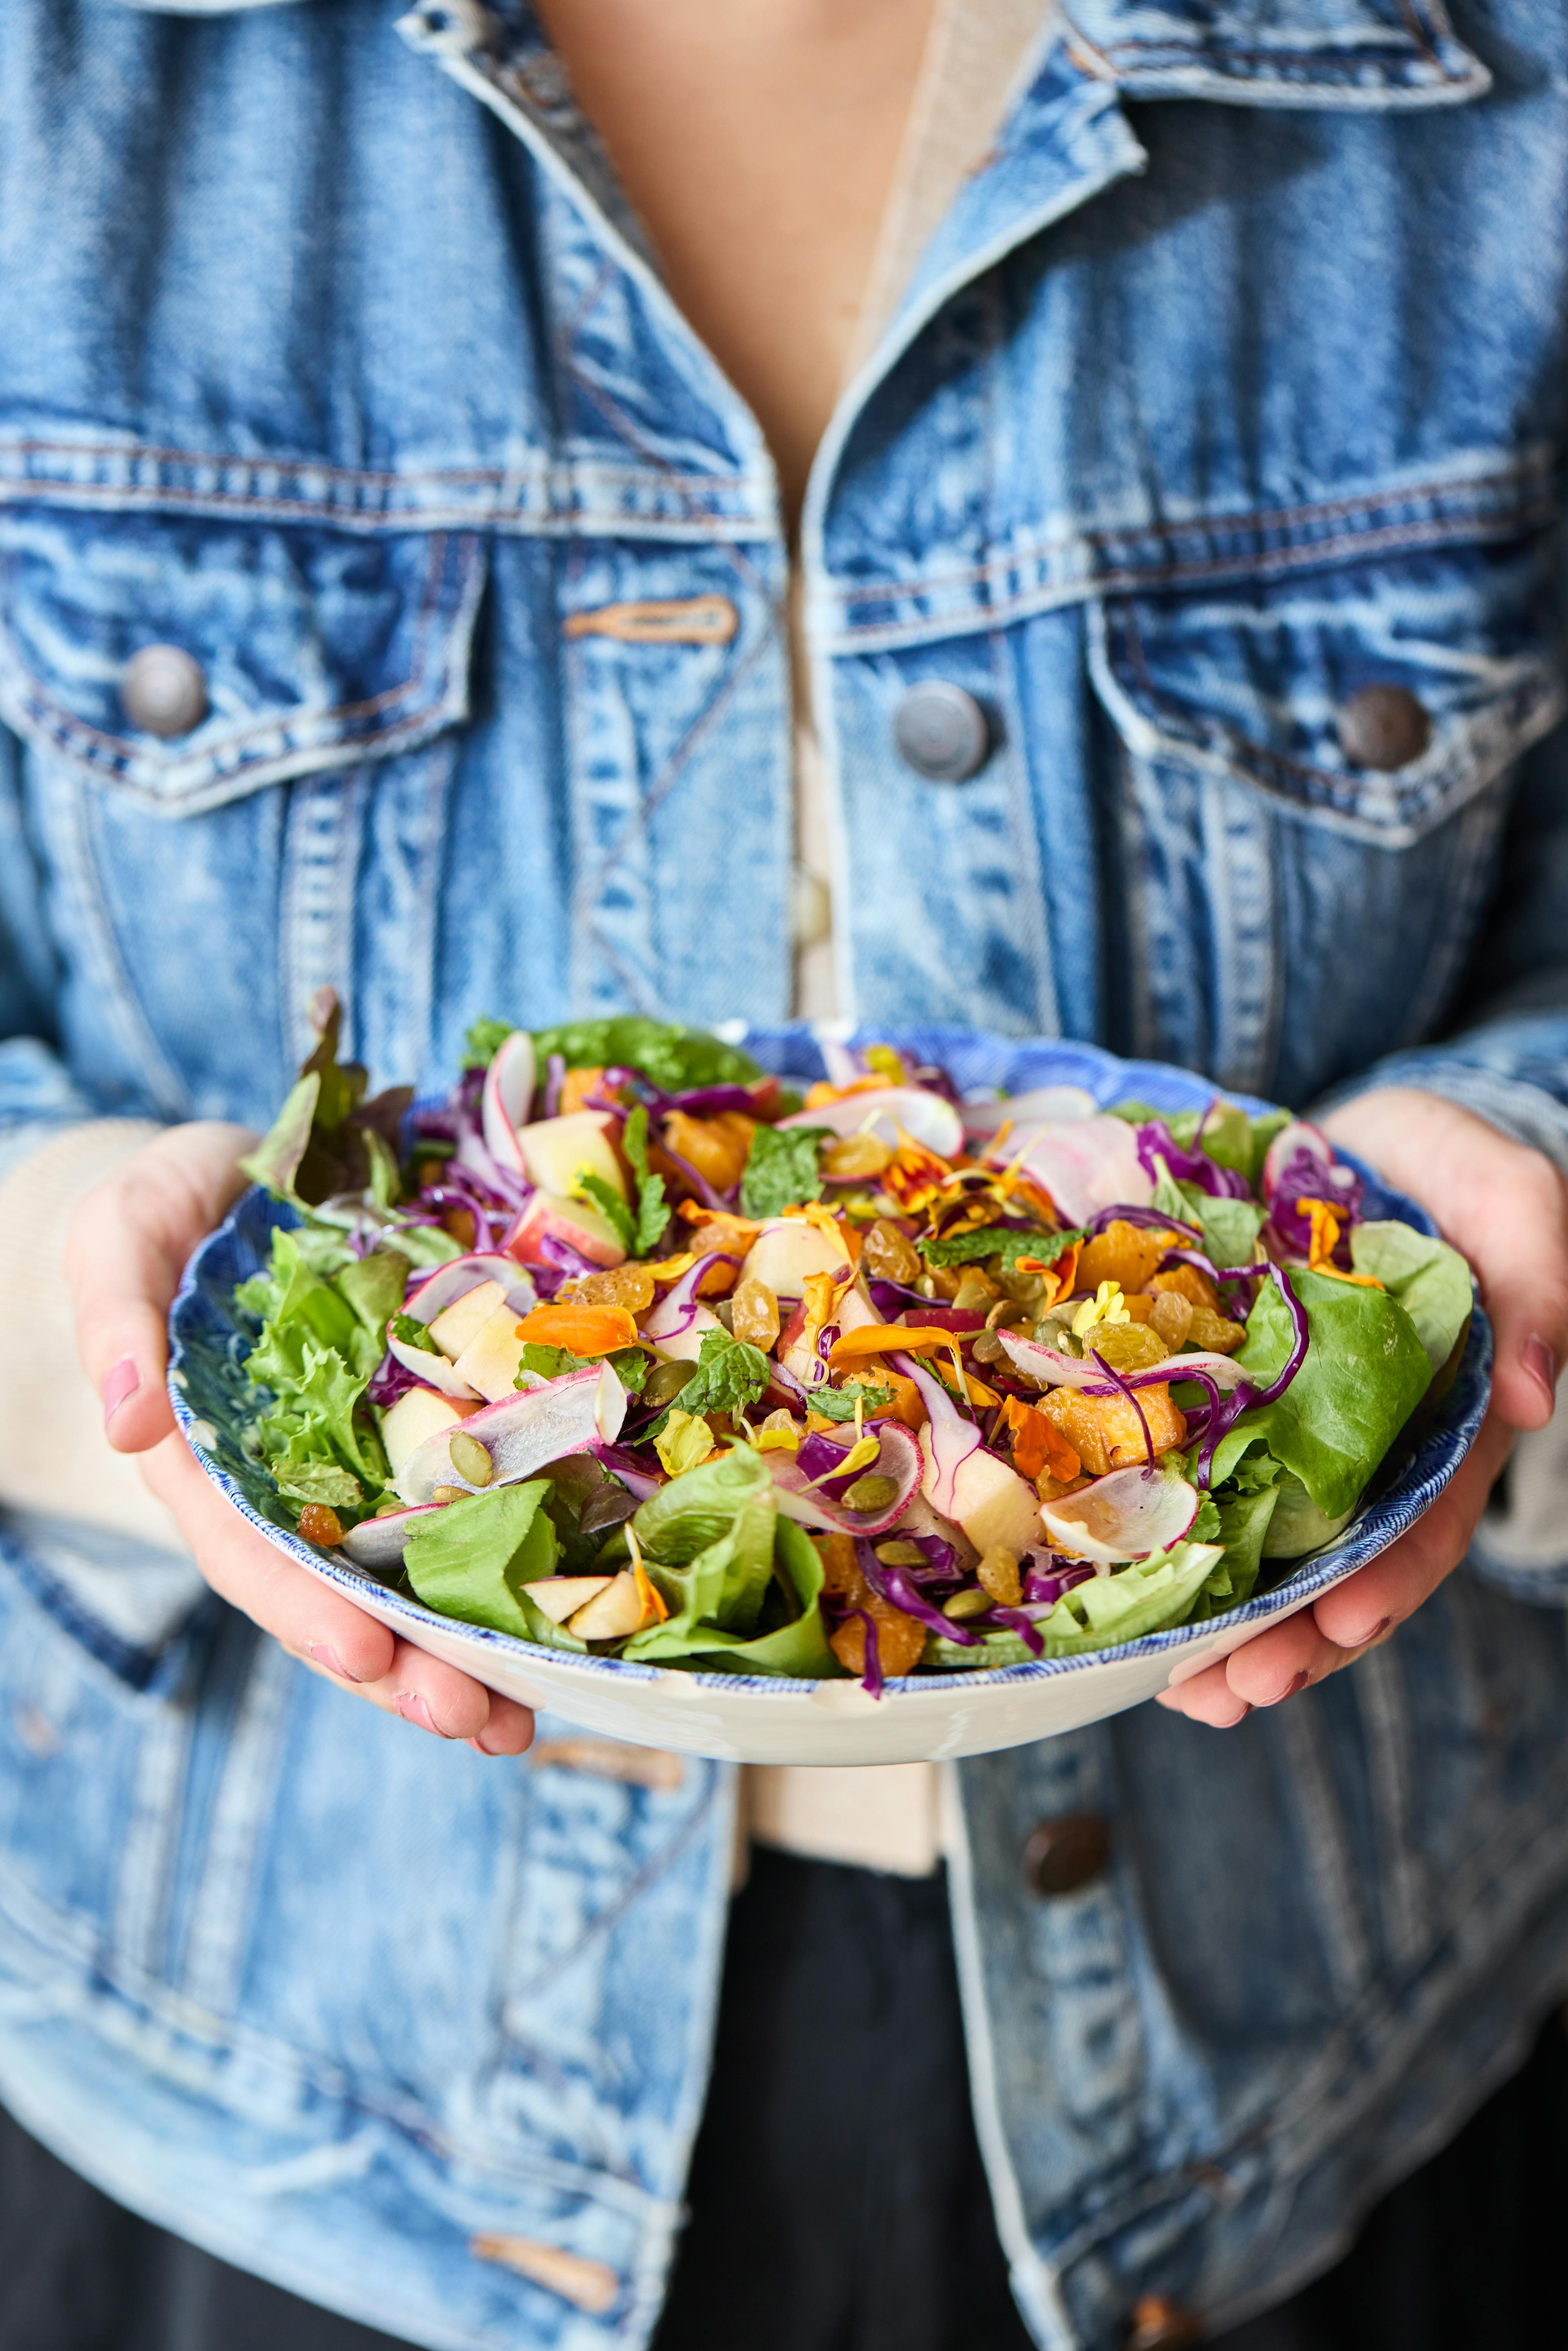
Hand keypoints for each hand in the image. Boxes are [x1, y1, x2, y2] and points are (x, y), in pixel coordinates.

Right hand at [65, 1123, 533, 1755]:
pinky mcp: (418, 1431)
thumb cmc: (166, 1213)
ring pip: (404, 1581)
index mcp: (205, 1461)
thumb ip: (115, 1320)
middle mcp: (284, 1487)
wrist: (242, 1175)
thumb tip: (129, 1424)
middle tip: (483, 1722)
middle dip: (406, 1669)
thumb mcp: (119, 1237)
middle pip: (338, 1597)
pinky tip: (563, 1619)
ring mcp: (353, 1469)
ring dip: (466, 1653)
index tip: (369, 1656)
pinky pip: (460, 1511)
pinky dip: (508, 1568)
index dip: (305, 1611)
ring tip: (531, 1717)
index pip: (250, 1555)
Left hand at [1158, 1087, 1566, 1727]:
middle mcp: (1374, 1445)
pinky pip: (1206, 1490)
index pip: (1428, 1518)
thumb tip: (1535, 1396)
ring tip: (1182, 1689)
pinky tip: (1132, 1612)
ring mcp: (1300, 1435)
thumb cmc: (1448, 1163)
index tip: (1344, 1622)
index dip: (1392, 1577)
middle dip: (1296, 1638)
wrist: (1361, 1128)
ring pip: (1274, 1554)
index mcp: (1447, 1415)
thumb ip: (1539, 1280)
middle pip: (1345, 1565)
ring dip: (1231, 1627)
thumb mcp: (1509, 1198)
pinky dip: (1179, 1551)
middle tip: (1232, 1691)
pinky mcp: (1230, 1408)